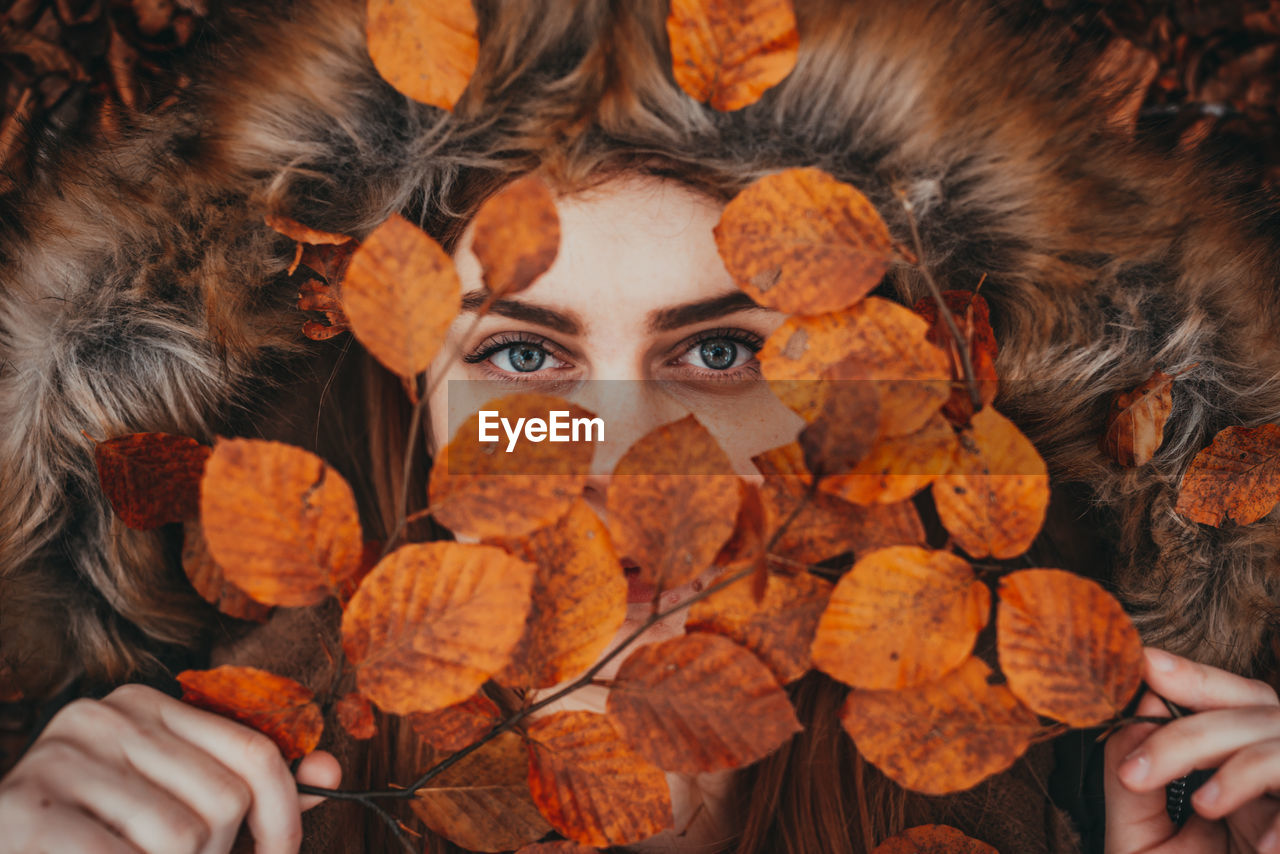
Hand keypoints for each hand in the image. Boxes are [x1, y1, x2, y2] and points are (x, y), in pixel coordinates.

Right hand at [0, 683, 340, 852]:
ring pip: (182, 837)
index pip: (255, 753)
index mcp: (151, 705)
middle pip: (224, 802)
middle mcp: (108, 716)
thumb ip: (251, 792)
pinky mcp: (27, 810)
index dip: (284, 816)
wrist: (9, 845)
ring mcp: (63, 757)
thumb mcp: (176, 801)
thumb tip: (331, 774)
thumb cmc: (98, 833)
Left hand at [1106, 648, 1279, 852]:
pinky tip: (1266, 848)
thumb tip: (1129, 722)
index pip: (1228, 702)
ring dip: (1242, 765)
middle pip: (1259, 708)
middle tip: (1140, 764)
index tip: (1143, 662)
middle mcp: (1274, 785)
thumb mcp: (1139, 844)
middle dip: (1200, 718)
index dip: (1193, 676)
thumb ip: (1130, 783)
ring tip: (1204, 807)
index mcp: (1233, 773)